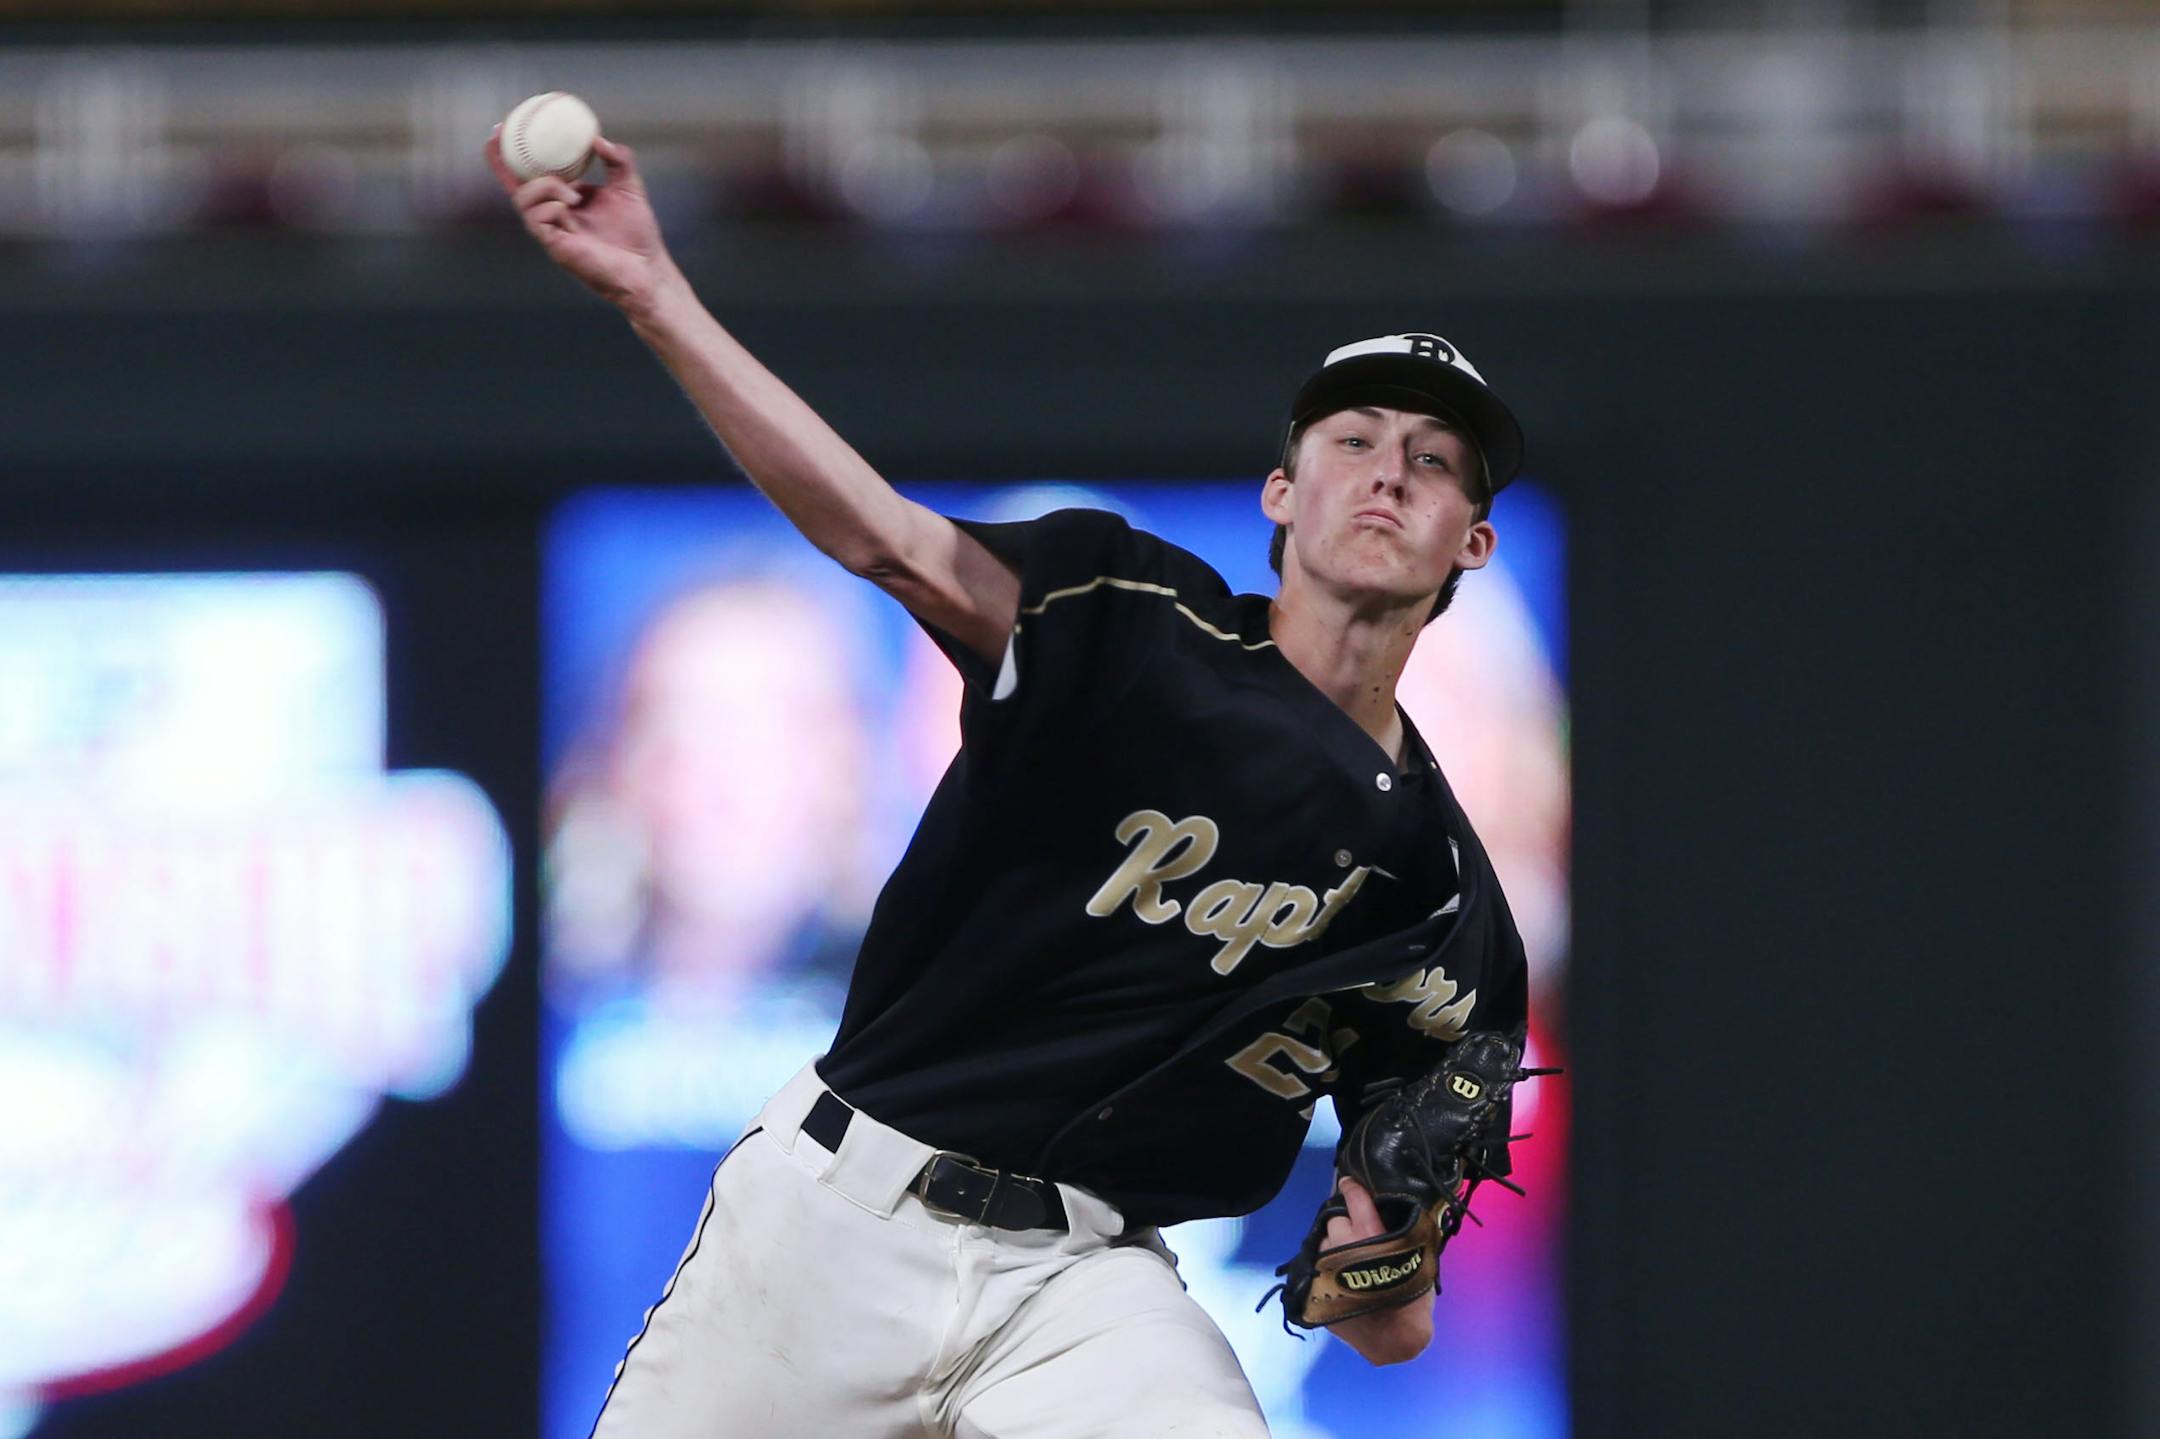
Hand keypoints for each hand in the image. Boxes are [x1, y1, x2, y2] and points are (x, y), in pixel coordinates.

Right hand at [484, 131, 682, 315]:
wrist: (646, 268)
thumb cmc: (637, 233)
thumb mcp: (629, 187)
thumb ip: (618, 160)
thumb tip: (597, 139)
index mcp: (565, 199)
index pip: (536, 173)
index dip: (519, 154)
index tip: (508, 126)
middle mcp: (553, 214)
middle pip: (516, 185)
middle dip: (501, 161)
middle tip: (500, 135)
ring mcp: (551, 231)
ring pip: (524, 199)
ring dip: (545, 187)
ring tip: (573, 194)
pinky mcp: (554, 246)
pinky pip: (537, 219)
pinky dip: (552, 207)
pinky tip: (571, 209)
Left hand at [1322, 1175, 1433, 1365]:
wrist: (1395, 1340)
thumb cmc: (1412, 1300)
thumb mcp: (1416, 1258)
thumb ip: (1402, 1235)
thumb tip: (1396, 1217)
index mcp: (1369, 1233)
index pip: (1354, 1197)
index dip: (1351, 1187)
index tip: (1348, 1182)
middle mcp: (1341, 1245)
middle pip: (1336, 1221)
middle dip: (1346, 1225)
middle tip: (1359, 1237)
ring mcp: (1324, 1266)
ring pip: (1324, 1244)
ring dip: (1334, 1247)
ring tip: (1349, 1261)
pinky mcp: (1315, 1286)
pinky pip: (1318, 1268)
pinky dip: (1327, 1269)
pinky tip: (1340, 1278)